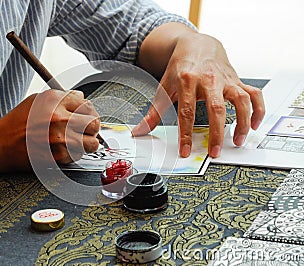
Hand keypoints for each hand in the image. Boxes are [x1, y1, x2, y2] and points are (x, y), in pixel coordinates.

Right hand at [0, 90, 99, 171]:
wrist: (0, 143)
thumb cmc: (17, 122)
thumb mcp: (38, 100)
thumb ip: (62, 97)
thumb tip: (82, 97)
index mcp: (54, 101)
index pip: (87, 104)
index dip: (87, 111)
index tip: (85, 115)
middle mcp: (59, 118)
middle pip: (94, 122)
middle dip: (92, 126)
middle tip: (86, 128)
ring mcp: (60, 138)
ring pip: (92, 142)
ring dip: (87, 142)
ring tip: (77, 140)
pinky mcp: (59, 156)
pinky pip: (80, 155)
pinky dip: (76, 153)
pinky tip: (64, 148)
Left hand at [133, 31, 264, 157]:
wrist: (196, 44)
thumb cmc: (180, 67)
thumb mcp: (164, 87)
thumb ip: (154, 112)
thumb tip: (139, 131)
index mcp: (187, 81)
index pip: (186, 111)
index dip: (186, 133)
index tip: (186, 151)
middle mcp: (209, 79)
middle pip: (216, 107)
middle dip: (216, 132)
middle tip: (214, 152)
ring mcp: (226, 80)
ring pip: (240, 100)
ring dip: (242, 122)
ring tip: (237, 141)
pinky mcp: (237, 80)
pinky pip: (254, 94)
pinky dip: (258, 109)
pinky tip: (254, 125)